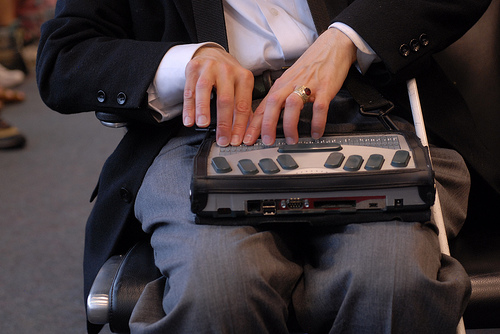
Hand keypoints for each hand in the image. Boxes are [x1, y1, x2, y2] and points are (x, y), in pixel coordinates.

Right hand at [182, 45, 253, 146]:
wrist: (212, 54)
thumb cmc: (228, 76)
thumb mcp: (240, 87)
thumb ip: (244, 108)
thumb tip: (248, 133)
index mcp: (243, 77)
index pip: (243, 105)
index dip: (240, 125)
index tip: (237, 140)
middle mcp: (227, 70)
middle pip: (225, 99)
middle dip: (224, 123)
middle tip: (222, 139)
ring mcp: (209, 68)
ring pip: (204, 89)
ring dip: (203, 109)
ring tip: (203, 124)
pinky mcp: (193, 68)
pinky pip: (189, 90)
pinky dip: (188, 107)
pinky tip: (189, 120)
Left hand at [243, 28, 356, 145]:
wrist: (332, 46)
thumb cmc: (311, 66)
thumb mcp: (290, 80)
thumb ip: (279, 97)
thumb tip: (267, 118)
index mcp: (280, 85)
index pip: (262, 106)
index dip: (253, 124)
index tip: (248, 139)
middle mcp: (291, 85)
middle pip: (273, 104)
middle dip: (267, 125)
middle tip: (267, 142)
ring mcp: (308, 86)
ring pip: (292, 105)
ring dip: (290, 125)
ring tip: (292, 140)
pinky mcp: (324, 88)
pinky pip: (319, 107)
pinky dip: (317, 122)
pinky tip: (316, 133)